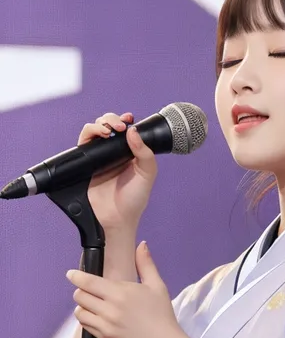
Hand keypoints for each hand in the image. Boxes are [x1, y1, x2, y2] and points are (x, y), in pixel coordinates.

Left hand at [66, 241, 201, 337]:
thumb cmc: (162, 316)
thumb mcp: (157, 286)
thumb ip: (146, 264)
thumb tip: (141, 245)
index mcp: (121, 292)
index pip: (88, 282)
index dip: (76, 276)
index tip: (71, 274)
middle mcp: (110, 308)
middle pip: (80, 296)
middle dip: (81, 291)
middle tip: (89, 291)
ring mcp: (105, 325)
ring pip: (80, 312)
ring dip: (83, 307)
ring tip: (93, 306)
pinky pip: (86, 327)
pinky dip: (88, 320)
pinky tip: (97, 318)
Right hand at [78, 112, 157, 232]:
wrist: (117, 218)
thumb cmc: (134, 200)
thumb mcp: (147, 175)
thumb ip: (144, 153)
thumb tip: (133, 131)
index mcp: (130, 153)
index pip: (126, 130)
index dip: (125, 121)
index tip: (129, 119)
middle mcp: (113, 153)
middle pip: (108, 125)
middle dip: (111, 119)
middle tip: (120, 126)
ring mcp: (99, 157)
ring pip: (94, 131)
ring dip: (99, 124)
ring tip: (108, 130)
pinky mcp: (86, 163)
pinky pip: (83, 143)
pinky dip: (89, 133)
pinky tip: (99, 135)